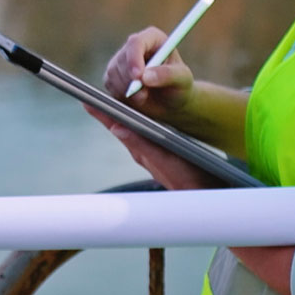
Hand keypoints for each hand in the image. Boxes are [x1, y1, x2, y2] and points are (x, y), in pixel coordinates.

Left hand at [85, 106, 218, 190]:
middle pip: (122, 128)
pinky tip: (139, 121)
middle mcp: (145, 153)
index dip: (102, 114)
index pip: (118, 128)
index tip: (86, 101)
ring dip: (122, 118)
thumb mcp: (166, 160)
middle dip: (108, 114)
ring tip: (109, 104)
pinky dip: (139, 126)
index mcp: (142, 151)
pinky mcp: (164, 157)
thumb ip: (142, 144)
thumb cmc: (189, 180)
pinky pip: (146, 138)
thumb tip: (118, 127)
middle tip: (91, 99)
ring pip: (134, 133)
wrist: (208, 195)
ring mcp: (153, 156)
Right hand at [103, 26, 196, 121]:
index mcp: (152, 38)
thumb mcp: (182, 79)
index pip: (136, 42)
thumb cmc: (180, 86)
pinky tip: (135, 98)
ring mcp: (122, 60)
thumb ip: (167, 75)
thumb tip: (146, 76)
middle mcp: (135, 46)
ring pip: (113, 73)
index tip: (138, 76)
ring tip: (145, 96)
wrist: (170, 102)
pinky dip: (120, 95)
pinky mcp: (113, 74)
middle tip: (144, 95)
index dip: (134, 58)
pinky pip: (109, 84)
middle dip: (131, 80)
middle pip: (122, 59)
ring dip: (127, 90)